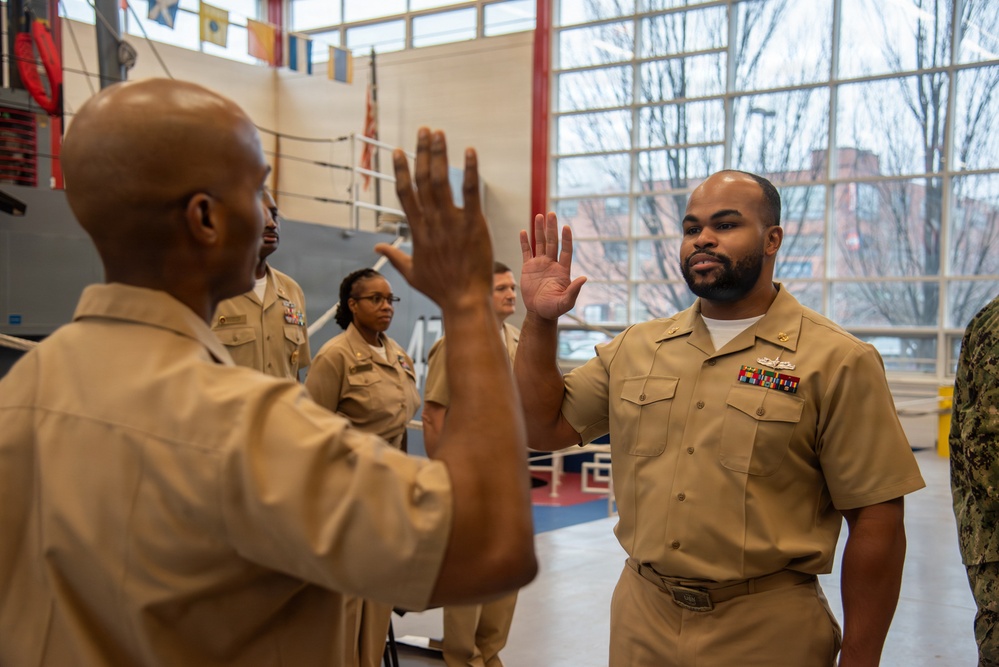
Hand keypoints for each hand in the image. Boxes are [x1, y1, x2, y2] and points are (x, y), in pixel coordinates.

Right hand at [377, 128, 492, 309]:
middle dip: (422, 152)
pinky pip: (469, 193)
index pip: (405, 193)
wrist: (463, 301)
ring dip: (439, 154)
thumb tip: (376, 247)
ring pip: (440, 181)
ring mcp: (451, 222)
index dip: (401, 170)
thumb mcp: (412, 273)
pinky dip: (469, 170)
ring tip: (439, 133)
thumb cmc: (440, 289)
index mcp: (417, 230)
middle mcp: (431, 222)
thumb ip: (394, 256)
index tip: (399, 151)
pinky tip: (469, 151)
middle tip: (425, 130)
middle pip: (422, 180)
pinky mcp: (472, 225)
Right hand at [519, 212, 586, 320]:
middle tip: (551, 214)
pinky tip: (524, 231)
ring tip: (540, 216)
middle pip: (552, 242)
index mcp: (562, 270)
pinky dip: (525, 242)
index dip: (566, 239)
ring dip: (540, 230)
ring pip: (540, 243)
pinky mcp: (528, 267)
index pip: (566, 251)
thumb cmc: (554, 309)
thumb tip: (584, 278)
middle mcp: (552, 264)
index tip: (566, 227)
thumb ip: (574, 290)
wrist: (539, 312)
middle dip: (552, 228)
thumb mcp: (565, 302)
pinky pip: (526, 252)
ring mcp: (540, 264)